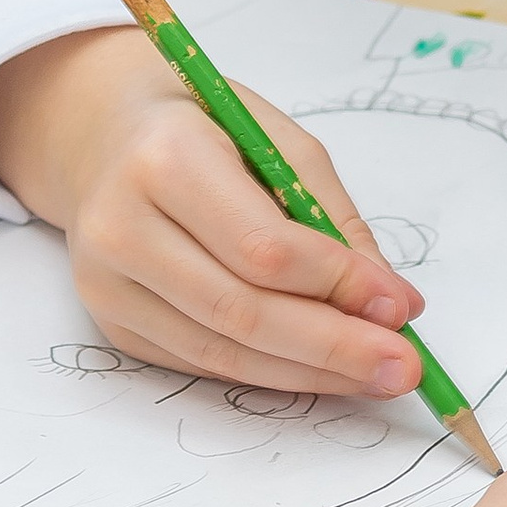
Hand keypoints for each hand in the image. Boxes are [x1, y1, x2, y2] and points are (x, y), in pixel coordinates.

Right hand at [0, 25, 425, 398]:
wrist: (103, 136)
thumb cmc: (202, 129)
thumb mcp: (277, 142)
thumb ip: (333, 219)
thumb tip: (396, 302)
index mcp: (166, 159)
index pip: (262, 246)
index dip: (336, 284)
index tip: (400, 308)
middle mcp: (121, 226)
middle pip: (240, 310)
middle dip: (333, 346)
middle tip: (403, 368)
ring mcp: (107, 283)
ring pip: (221, 350)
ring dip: (309, 372)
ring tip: (374, 377)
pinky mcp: (109, 322)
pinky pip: (201, 360)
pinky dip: (268, 371)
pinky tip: (319, 371)